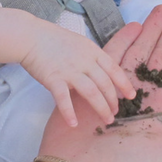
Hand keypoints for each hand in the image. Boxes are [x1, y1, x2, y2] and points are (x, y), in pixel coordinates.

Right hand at [20, 21, 135, 126]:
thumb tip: (99, 73)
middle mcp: (85, 61)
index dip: (124, 83)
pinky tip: (73, 124)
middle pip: (105, 84)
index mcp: (92, 51)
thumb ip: (90, 58)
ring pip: (92, 93)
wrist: (30, 37)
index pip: (114, 69)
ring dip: (101, 108)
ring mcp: (70, 71)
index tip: (131, 95)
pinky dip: (69, 112)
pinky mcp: (54, 79)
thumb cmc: (52, 40)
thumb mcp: (79, 43)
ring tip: (106, 120)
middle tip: (116, 113)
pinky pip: (64, 99)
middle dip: (113, 101)